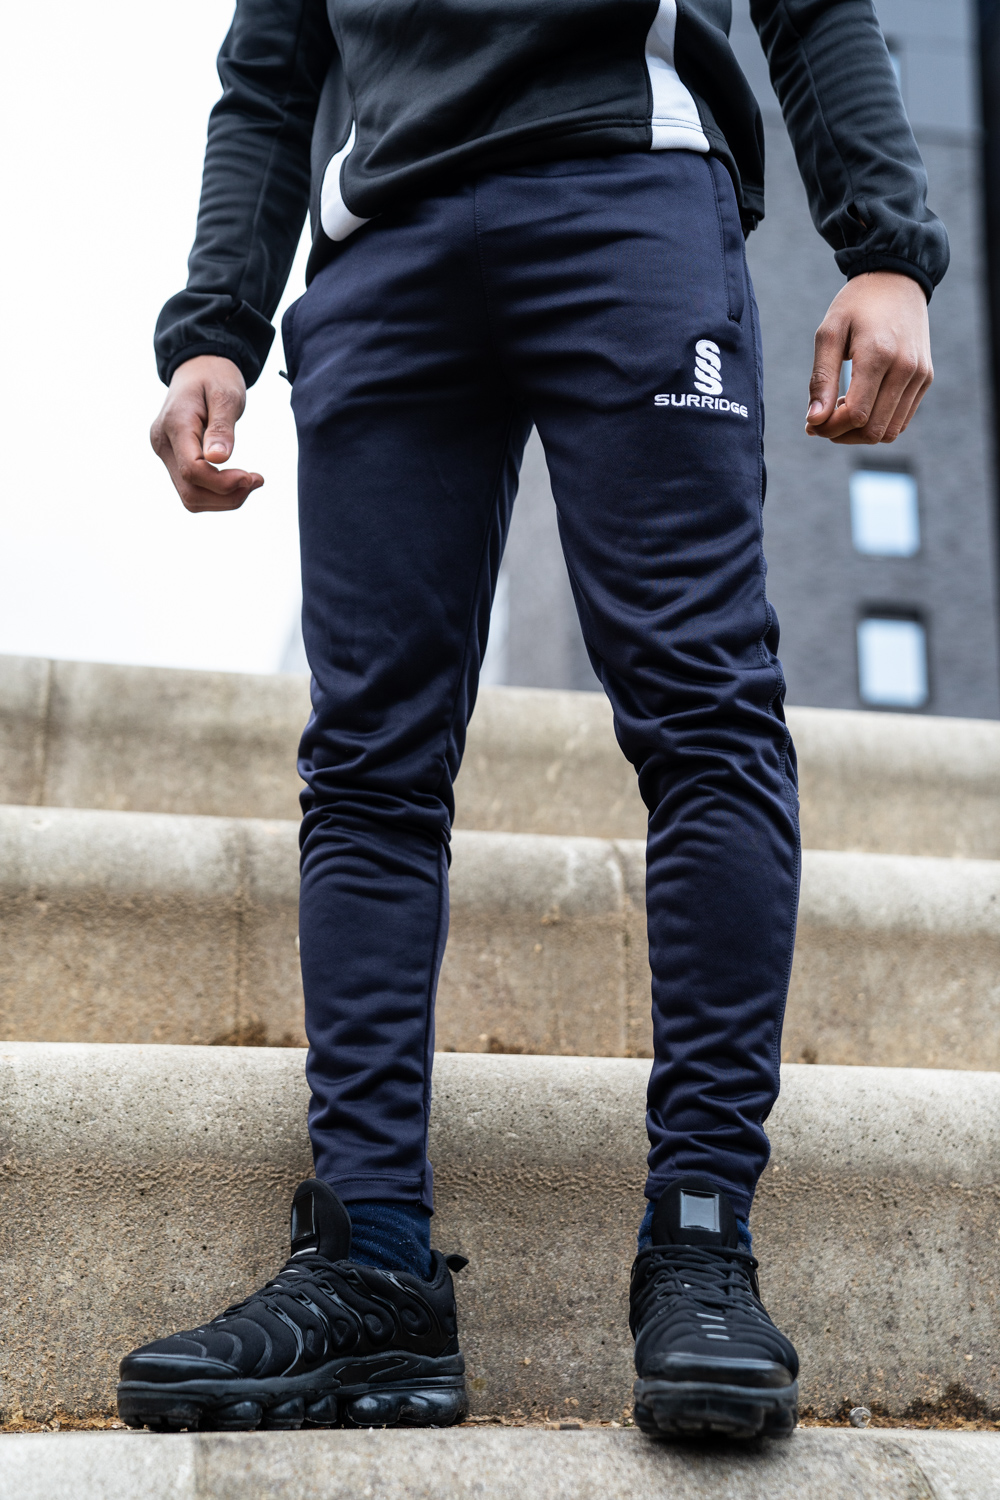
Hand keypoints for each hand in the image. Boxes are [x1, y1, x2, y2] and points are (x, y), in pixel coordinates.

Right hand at [150, 355, 262, 510]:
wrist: (198, 367)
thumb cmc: (216, 376)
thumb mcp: (226, 395)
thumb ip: (222, 427)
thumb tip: (219, 458)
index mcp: (174, 424)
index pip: (193, 471)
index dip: (223, 483)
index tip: (252, 477)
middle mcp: (162, 442)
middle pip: (190, 491)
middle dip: (227, 496)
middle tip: (256, 480)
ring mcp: (165, 452)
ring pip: (190, 496)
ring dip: (224, 499)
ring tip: (250, 481)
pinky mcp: (172, 458)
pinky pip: (192, 487)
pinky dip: (217, 492)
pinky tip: (237, 480)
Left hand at [805, 271, 932, 444]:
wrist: (897, 281)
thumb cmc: (856, 305)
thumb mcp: (829, 333)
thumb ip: (821, 378)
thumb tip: (814, 421)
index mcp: (879, 354)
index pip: (856, 414)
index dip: (829, 428)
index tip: (811, 422)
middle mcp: (906, 368)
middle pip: (872, 430)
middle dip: (841, 435)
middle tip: (821, 421)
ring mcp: (920, 375)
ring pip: (888, 432)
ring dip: (859, 433)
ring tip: (840, 410)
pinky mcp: (925, 379)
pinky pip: (900, 421)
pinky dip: (877, 424)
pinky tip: (859, 405)